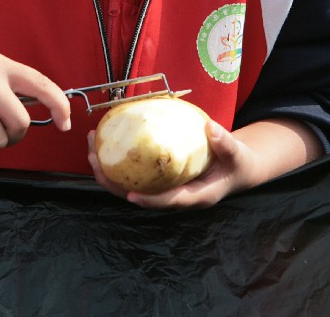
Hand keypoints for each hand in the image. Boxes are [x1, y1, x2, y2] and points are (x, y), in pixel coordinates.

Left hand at [87, 120, 258, 208]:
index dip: (149, 200)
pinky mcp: (159, 180)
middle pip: (139, 196)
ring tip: (91, 148)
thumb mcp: (237, 154)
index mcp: (194, 196)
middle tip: (94, 159)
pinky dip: (119, 162)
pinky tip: (107, 143)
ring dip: (108, 171)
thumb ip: (225, 143)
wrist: (237, 170)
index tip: (130, 195)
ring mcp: (165, 189)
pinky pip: (136, 175)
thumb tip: (209, 127)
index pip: (168, 201)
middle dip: (113, 183)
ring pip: (131, 186)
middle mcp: (175, 196)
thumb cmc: (237, 164)